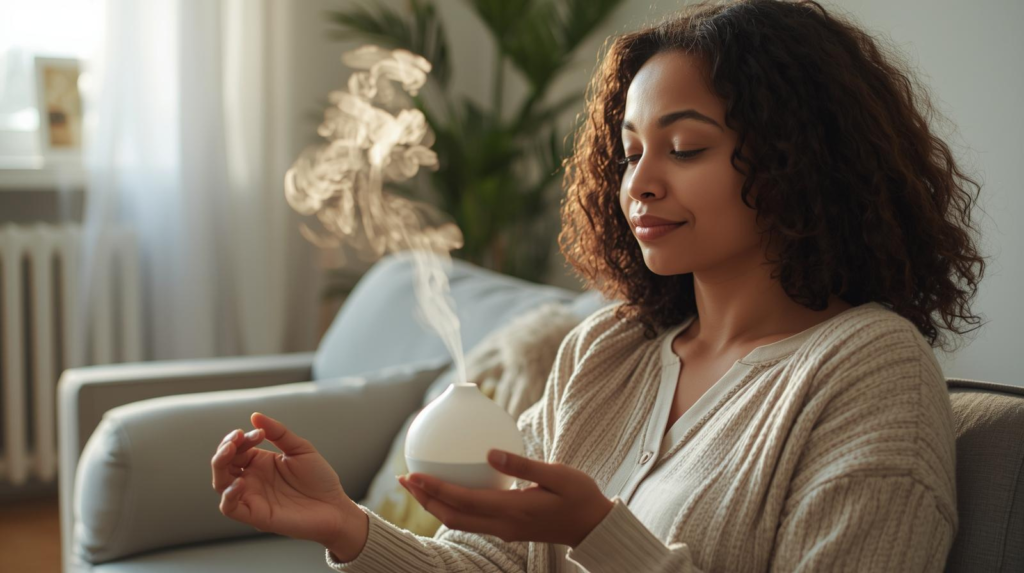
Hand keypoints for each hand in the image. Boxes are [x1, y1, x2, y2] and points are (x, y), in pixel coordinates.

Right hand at [211, 412, 365, 557]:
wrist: (334, 506)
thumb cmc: (319, 479)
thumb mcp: (300, 448)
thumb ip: (278, 433)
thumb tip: (254, 415)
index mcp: (259, 462)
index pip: (238, 448)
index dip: (242, 438)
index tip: (260, 433)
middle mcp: (251, 479)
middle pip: (223, 464)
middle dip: (225, 448)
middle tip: (236, 438)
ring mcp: (252, 497)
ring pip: (220, 483)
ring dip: (220, 465)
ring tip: (230, 451)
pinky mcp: (255, 515)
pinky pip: (229, 508)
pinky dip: (228, 495)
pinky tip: (240, 482)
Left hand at [398, 450, 613, 547]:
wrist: (593, 526)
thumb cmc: (580, 496)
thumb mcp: (558, 474)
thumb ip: (522, 465)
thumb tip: (490, 451)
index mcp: (513, 510)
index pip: (463, 501)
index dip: (434, 488)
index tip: (413, 475)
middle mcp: (503, 524)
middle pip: (452, 516)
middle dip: (424, 499)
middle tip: (404, 480)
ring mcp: (504, 529)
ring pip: (458, 521)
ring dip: (435, 504)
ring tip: (417, 485)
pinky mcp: (507, 528)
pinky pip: (471, 519)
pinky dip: (452, 505)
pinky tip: (449, 487)